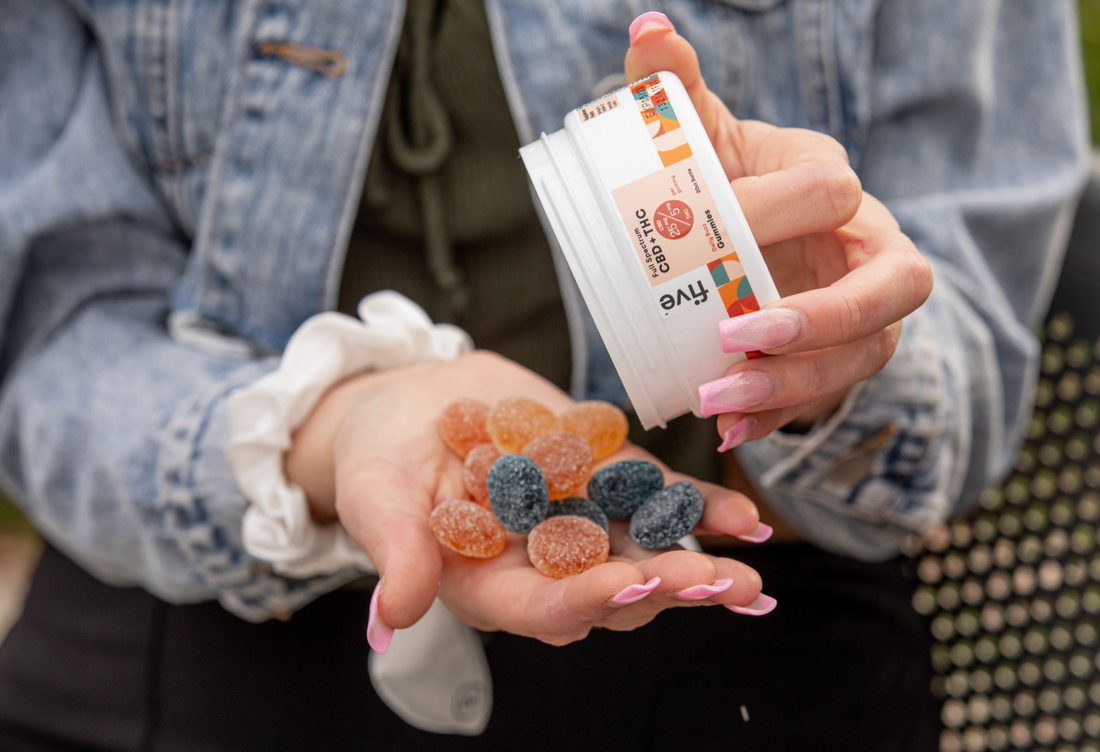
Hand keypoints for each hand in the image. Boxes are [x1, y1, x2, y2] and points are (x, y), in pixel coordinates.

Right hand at [285, 351, 770, 650]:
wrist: (410, 404)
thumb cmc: (379, 458)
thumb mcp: (376, 498)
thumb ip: (396, 553)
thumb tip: (391, 618)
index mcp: (489, 586)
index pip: (544, 607)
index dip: (588, 599)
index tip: (631, 582)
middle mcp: (543, 565)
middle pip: (610, 589)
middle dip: (665, 587)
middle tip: (717, 581)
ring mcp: (579, 522)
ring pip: (645, 549)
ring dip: (699, 562)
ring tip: (748, 568)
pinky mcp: (601, 479)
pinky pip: (655, 498)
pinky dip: (698, 507)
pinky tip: (744, 520)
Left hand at [625, 14, 932, 448]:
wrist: (741, 238)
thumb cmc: (721, 181)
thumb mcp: (697, 137)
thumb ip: (673, 87)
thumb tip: (645, 28)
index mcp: (835, 189)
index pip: (835, 196)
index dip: (786, 217)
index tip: (721, 244)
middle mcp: (870, 252)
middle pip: (889, 292)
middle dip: (822, 319)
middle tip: (742, 338)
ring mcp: (864, 315)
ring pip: (862, 358)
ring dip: (793, 385)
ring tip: (719, 406)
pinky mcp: (839, 361)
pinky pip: (825, 397)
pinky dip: (780, 417)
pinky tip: (732, 434)